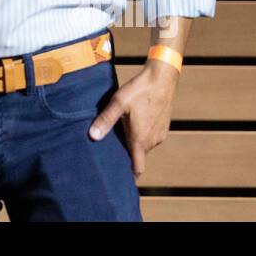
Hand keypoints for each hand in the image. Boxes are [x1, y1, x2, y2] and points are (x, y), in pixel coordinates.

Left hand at [87, 58, 178, 177]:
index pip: (137, 168)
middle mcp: (152, 141)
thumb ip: (105, 120)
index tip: (119, 178)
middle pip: (139, 157)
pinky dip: (142, 136)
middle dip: (127, 156)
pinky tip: (132, 123)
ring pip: (145, 146)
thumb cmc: (139, 89)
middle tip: (111, 151)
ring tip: (119, 135)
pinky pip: (151, 137)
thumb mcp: (118, 103)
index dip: (129, 175)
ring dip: (134, 144)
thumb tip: (92, 136)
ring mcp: (160, 134)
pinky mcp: (164, 127)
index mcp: (140, 139)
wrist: (163, 77)